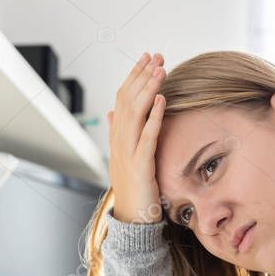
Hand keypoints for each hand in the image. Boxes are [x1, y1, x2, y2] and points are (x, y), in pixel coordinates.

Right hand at [107, 52, 166, 223]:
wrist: (132, 219)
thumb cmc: (134, 190)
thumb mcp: (125, 157)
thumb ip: (119, 133)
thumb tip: (111, 113)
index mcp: (117, 138)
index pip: (122, 99)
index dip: (133, 77)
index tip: (146, 58)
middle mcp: (119, 142)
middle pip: (127, 101)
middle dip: (142, 76)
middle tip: (155, 55)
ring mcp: (127, 154)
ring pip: (135, 114)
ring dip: (148, 90)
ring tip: (160, 70)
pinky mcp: (139, 166)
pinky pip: (146, 137)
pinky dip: (154, 117)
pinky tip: (163, 100)